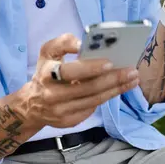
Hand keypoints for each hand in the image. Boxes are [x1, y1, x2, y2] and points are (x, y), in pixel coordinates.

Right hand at [24, 34, 138, 128]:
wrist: (32, 103)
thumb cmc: (46, 71)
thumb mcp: (48, 51)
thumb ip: (64, 42)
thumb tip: (83, 43)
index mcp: (47, 74)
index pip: (70, 71)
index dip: (90, 68)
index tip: (110, 62)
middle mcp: (53, 94)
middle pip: (88, 88)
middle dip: (113, 79)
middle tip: (132, 71)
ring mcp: (61, 111)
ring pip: (94, 100)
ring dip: (116, 89)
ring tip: (132, 79)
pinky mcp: (69, 121)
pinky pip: (92, 109)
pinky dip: (108, 97)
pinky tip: (119, 89)